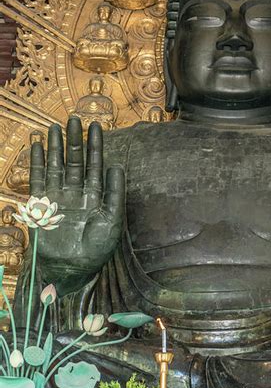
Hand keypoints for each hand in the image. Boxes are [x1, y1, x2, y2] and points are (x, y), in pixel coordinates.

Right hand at [30, 116, 124, 295]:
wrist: (72, 269)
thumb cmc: (96, 249)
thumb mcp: (113, 220)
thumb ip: (115, 193)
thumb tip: (116, 165)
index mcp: (95, 195)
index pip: (95, 164)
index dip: (96, 145)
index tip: (97, 126)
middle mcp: (76, 192)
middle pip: (75, 160)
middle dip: (75, 140)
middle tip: (74, 118)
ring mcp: (58, 197)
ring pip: (56, 165)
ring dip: (56, 146)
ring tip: (55, 126)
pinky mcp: (42, 204)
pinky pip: (39, 179)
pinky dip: (37, 162)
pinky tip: (37, 145)